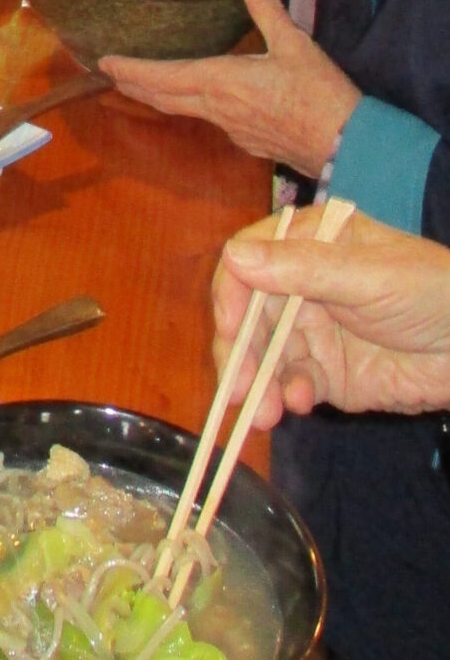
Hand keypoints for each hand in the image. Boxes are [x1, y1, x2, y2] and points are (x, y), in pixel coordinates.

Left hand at [101, 0, 360, 178]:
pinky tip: (196, 101)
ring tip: (139, 85)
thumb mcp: (294, 42)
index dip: (132, 70)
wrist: (346, 147)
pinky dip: (189, 107)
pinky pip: (208, 121)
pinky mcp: (247, 141)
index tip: (104, 63)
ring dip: (158, 97)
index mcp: (221, 82)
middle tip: (111, 73)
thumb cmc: (319, 93)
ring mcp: (230, 129)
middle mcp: (217, 109)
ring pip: (183, 111)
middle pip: (164, 97)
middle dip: (135, 84)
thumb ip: (266, 5)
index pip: (163, 76)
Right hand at [213, 207, 449, 422]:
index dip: (232, 293)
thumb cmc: (430, 293)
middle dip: (239, 352)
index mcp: (310, 245)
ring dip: (257, 384)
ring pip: (264, 356)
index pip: (250, 261)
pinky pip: (291, 384)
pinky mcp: (325, 374)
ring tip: (262, 415)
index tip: (230, 328)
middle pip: (249, 315)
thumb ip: (302, 268)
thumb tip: (232, 255)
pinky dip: (288, 396)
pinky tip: (300, 405)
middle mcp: (301, 286)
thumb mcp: (368, 276)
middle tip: (236, 389)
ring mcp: (311, 331)